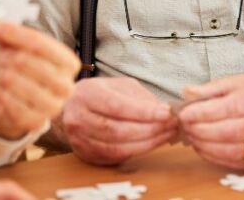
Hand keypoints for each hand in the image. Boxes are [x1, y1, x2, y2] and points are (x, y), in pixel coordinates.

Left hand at [0, 21, 80, 139]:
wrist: (23, 102)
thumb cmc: (24, 69)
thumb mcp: (20, 47)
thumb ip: (8, 32)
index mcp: (69, 63)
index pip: (38, 42)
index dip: (12, 32)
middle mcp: (67, 86)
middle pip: (24, 61)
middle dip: (4, 57)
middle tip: (0, 59)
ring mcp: (53, 107)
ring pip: (13, 81)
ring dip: (0, 75)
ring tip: (1, 74)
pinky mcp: (36, 122)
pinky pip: (7, 103)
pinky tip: (0, 91)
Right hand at [62, 77, 177, 164]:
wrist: (71, 109)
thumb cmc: (100, 95)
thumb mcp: (118, 86)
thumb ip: (139, 97)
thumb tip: (164, 111)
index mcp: (87, 94)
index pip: (117, 106)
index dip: (144, 112)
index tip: (167, 114)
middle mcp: (79, 117)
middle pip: (118, 130)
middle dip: (150, 130)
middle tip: (172, 126)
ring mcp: (79, 139)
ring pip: (118, 147)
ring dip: (148, 143)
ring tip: (167, 135)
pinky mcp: (85, 154)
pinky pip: (115, 157)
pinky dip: (138, 151)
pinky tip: (152, 144)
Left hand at [178, 74, 243, 169]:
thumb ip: (216, 88)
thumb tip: (189, 93)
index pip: (231, 107)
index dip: (204, 112)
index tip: (185, 113)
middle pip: (231, 130)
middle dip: (201, 130)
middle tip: (184, 127)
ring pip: (235, 150)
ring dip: (207, 146)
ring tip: (192, 138)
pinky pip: (240, 162)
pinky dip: (218, 157)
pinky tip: (206, 149)